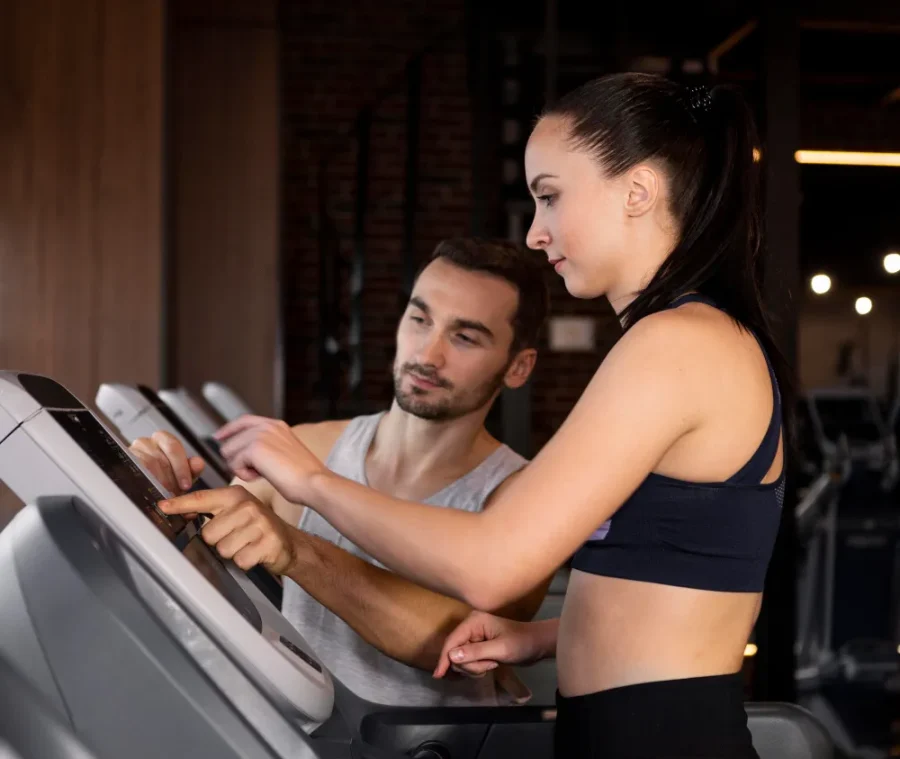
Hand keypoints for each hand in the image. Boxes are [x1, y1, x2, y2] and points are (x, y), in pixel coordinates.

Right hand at [130, 431, 205, 494]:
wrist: (146, 486)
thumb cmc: (167, 478)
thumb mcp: (182, 475)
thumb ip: (191, 469)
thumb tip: (198, 463)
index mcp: (163, 439)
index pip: (173, 446)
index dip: (181, 467)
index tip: (186, 485)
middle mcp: (145, 442)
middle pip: (159, 459)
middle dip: (169, 480)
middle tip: (174, 494)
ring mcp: (131, 452)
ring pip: (145, 467)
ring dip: (157, 484)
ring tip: (163, 496)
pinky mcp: (121, 463)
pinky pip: (133, 473)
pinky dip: (144, 484)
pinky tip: (150, 493)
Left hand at [159, 485, 297, 574]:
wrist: (290, 543)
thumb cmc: (257, 527)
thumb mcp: (236, 511)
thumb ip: (211, 510)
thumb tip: (181, 511)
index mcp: (235, 495)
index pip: (201, 499)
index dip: (180, 504)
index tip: (162, 506)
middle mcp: (247, 506)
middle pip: (209, 533)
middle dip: (219, 541)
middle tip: (236, 537)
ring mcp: (260, 524)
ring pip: (224, 549)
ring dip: (233, 553)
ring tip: (247, 545)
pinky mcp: (269, 543)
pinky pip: (241, 560)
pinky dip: (246, 562)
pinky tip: (256, 553)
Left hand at [214, 416, 326, 503]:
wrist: (313, 482)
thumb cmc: (304, 476)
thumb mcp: (285, 452)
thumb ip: (267, 447)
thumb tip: (245, 454)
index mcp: (276, 425)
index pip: (244, 420)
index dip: (229, 429)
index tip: (219, 437)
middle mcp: (267, 426)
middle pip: (231, 439)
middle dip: (237, 459)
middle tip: (255, 472)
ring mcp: (260, 435)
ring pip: (229, 452)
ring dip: (241, 467)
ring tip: (261, 475)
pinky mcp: (254, 448)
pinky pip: (234, 464)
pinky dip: (244, 475)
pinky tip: (260, 477)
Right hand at [433, 611, 546, 678]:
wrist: (536, 645)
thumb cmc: (521, 643)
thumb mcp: (499, 649)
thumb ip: (475, 652)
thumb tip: (451, 655)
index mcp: (474, 621)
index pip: (452, 641)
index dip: (444, 658)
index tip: (438, 676)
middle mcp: (471, 627)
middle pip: (456, 652)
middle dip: (470, 664)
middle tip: (489, 665)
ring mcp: (474, 637)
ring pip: (462, 659)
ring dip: (475, 667)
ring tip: (493, 664)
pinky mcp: (479, 646)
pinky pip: (469, 661)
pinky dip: (478, 667)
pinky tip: (491, 664)